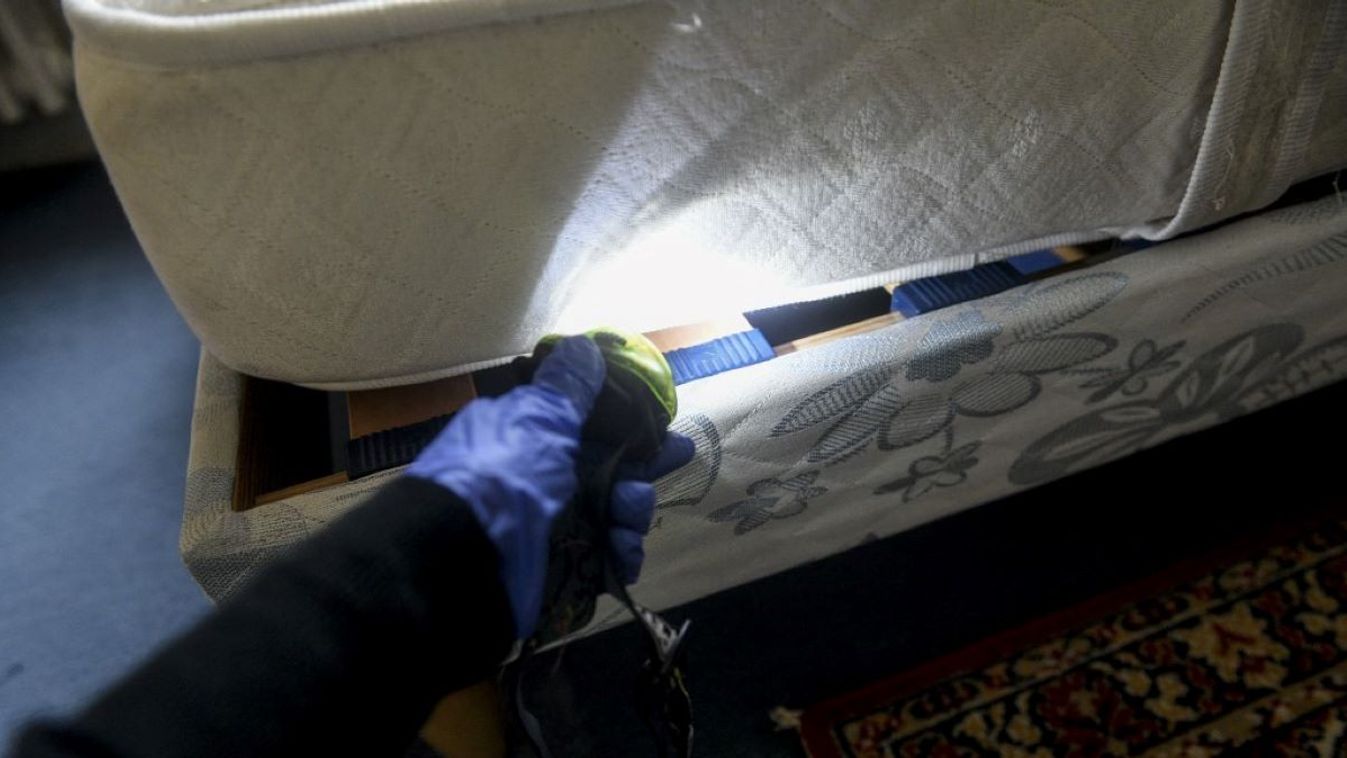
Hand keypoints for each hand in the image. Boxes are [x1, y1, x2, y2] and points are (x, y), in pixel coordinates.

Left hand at [407, 336, 693, 637]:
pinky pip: (607, 562)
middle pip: (608, 470)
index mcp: (529, 439)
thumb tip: (584, 345)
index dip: (626, 421)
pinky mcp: (563, 572)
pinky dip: (622, 556)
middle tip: (678, 453)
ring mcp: (553, 528)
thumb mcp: (534, 420)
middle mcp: (541, 480)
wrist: (459, 563)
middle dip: (643, 463)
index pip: (587, 426)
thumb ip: (568, 388)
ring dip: (632, 510)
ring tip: (629, 513)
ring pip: (614, 515)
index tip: (659, 417)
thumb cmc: (500, 477)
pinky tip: (625, 553)